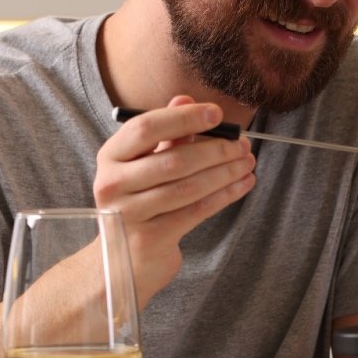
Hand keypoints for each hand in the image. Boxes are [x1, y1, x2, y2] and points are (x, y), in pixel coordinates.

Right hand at [95, 95, 256, 303]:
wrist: (123, 259)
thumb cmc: (140, 202)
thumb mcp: (145, 165)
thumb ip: (164, 134)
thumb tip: (185, 98)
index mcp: (110, 157)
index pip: (145, 128)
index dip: (183, 118)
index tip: (217, 113)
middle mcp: (113, 184)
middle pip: (173, 160)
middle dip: (215, 150)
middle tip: (242, 144)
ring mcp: (129, 213)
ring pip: (188, 187)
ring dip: (225, 173)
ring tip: (248, 162)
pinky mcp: (150, 238)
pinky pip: (195, 211)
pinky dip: (224, 195)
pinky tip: (243, 184)